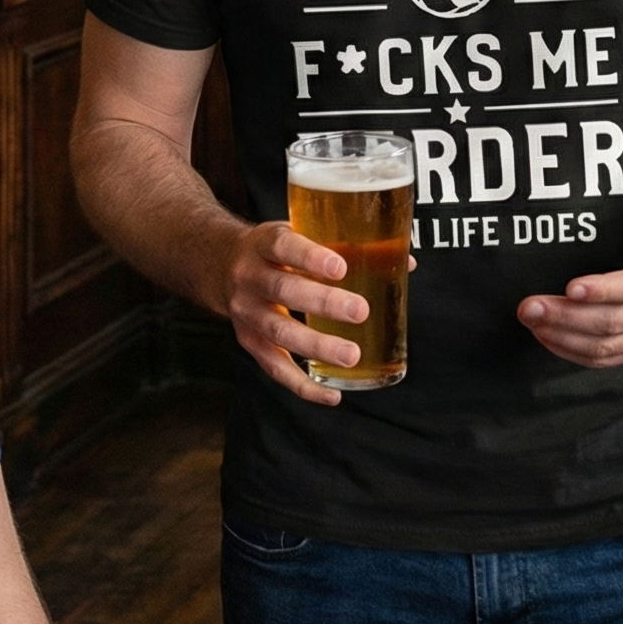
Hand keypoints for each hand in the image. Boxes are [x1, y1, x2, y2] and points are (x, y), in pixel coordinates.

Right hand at [215, 218, 371, 407]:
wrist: (218, 264)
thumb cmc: (274, 249)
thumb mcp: (297, 230)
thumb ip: (342, 243)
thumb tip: (404, 261)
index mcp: (264, 243)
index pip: (283, 246)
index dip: (310, 257)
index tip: (341, 266)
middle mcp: (248, 277)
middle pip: (282, 291)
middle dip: (322, 303)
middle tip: (359, 311)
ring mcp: (244, 312)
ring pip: (278, 332)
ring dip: (316, 346)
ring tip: (351, 355)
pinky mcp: (247, 341)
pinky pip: (274, 367)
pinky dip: (303, 385)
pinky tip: (332, 394)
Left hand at [518, 162, 622, 366]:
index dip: (604, 289)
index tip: (571, 287)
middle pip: (613, 321)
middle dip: (567, 316)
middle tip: (529, 306)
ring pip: (604, 345)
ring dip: (563, 336)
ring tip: (531, 319)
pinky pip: (603, 358)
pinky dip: (571, 350)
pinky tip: (545, 335)